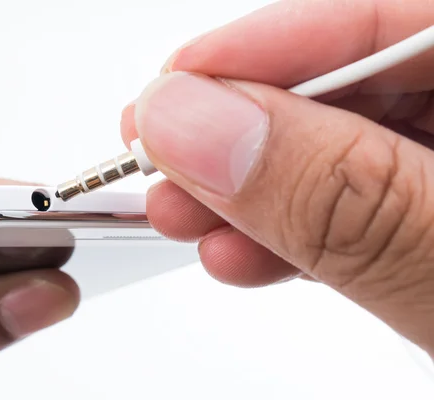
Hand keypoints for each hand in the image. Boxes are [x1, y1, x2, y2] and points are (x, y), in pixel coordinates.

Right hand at [121, 0, 433, 354]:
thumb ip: (337, 195)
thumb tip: (198, 127)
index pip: (384, 19)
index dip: (267, 46)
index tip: (175, 86)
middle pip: (349, 84)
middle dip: (240, 126)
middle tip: (160, 156)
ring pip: (336, 150)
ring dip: (246, 186)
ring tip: (184, 216)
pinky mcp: (427, 224)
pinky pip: (348, 206)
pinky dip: (286, 229)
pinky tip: (240, 251)